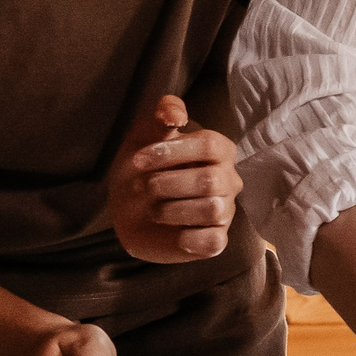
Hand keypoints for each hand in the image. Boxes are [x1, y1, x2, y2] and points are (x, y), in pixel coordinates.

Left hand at [108, 95, 239, 263]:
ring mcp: (225, 211)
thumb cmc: (142, 168)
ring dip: (172, 209)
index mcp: (219, 150)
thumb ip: (160, 114)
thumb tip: (175, 114)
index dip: (172, 151)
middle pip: (210, 180)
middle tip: (141, 187)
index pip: (209, 145)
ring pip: (212, 209)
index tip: (138, 160)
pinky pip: (212, 241)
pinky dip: (188, 237)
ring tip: (153, 209)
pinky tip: (173, 232)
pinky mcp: (216, 240)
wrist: (127, 209)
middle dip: (167, 183)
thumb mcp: (144, 135)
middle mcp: (228, 179)